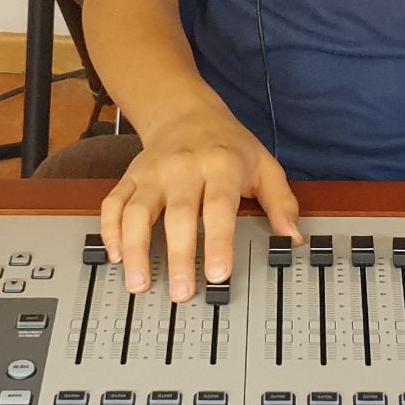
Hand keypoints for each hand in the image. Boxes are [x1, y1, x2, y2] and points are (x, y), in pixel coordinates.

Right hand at [99, 107, 300, 299]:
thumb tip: (293, 238)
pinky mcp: (130, 177)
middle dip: (178, 256)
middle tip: (181, 292)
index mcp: (220, 165)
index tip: (218, 274)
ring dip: (135, 249)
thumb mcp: (264, 165)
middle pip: (178, 215)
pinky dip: (110, 230)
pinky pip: (113, 203)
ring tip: (139, 283)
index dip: (217, 242)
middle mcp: (183, 168)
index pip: (218, 207)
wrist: (184, 111)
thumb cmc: (227, 144)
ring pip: (137, 211)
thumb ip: (281, 202)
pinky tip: (115, 255)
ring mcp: (152, 173)